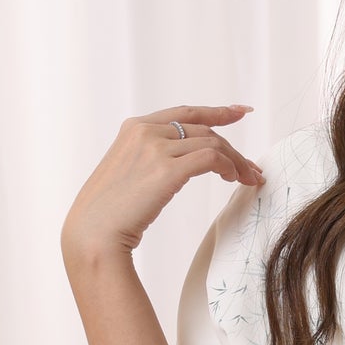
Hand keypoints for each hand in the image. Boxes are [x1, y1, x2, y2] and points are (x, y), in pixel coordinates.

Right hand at [60, 103, 264, 272]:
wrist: (93, 232)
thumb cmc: (108, 214)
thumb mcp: (127, 173)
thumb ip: (148, 159)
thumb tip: (176, 167)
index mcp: (134, 128)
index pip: (184, 113)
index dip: (216, 111)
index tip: (239, 112)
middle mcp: (145, 131)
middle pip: (203, 130)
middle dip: (233, 149)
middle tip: (251, 169)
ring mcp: (155, 148)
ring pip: (212, 143)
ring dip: (236, 161)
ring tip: (248, 180)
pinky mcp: (166, 169)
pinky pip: (210, 158)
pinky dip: (228, 167)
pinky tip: (233, 179)